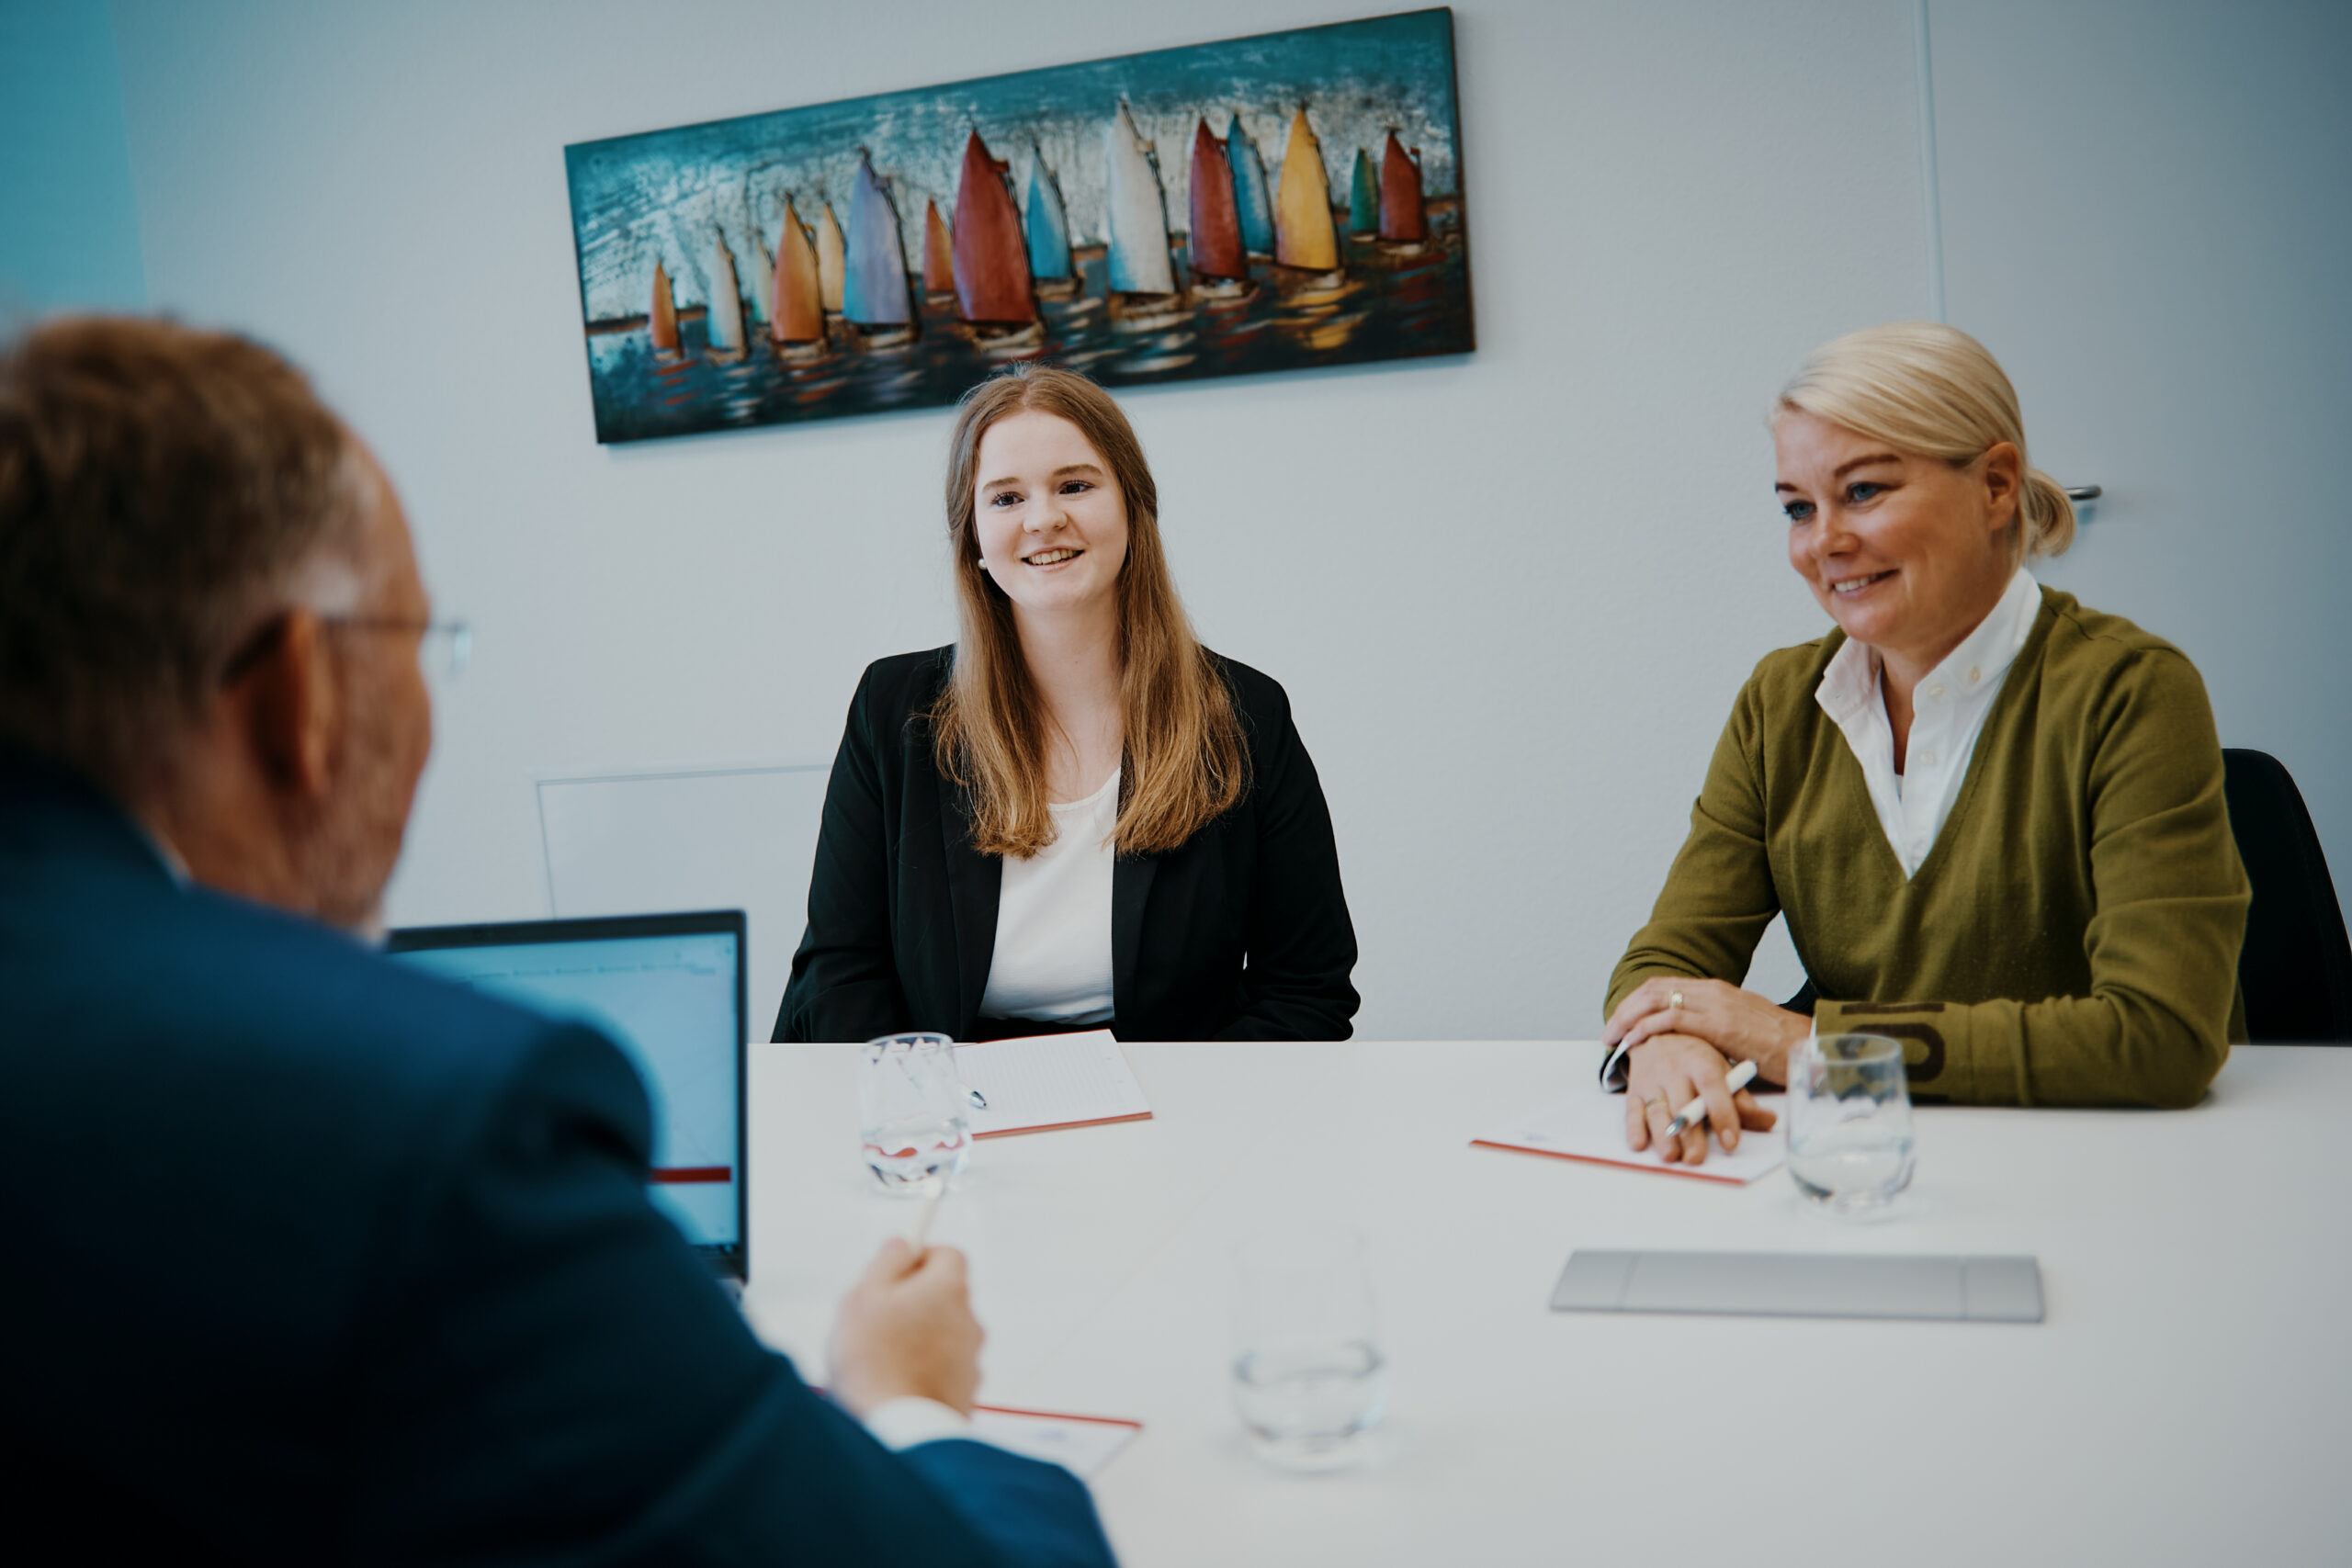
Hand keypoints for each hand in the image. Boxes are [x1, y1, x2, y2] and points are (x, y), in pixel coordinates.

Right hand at [826, 1239, 982, 1416]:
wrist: (899, 1428)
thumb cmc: (875, 1361)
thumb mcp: (864, 1295)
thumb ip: (888, 1261)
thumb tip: (903, 1243)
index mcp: (948, 1289)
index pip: (948, 1254)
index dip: (920, 1257)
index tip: (895, 1270)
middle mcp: (969, 1320)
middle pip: (945, 1296)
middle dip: (914, 1302)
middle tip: (877, 1318)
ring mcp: (970, 1359)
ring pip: (943, 1335)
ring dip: (919, 1339)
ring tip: (881, 1359)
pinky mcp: (965, 1393)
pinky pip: (943, 1370)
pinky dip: (924, 1371)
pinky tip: (895, 1385)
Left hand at [1604, 976, 1810, 1085]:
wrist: (1811, 1046)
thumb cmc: (1778, 1045)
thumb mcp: (1741, 1028)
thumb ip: (1715, 1027)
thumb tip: (1692, 1040)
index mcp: (1716, 990)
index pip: (1664, 986)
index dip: (1637, 1001)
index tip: (1620, 1019)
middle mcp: (1712, 991)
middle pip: (1653, 989)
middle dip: (1625, 1008)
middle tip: (1608, 1030)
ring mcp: (1716, 1005)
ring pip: (1657, 1000)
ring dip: (1628, 1018)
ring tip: (1612, 1038)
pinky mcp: (1721, 1024)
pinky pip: (1672, 1020)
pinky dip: (1646, 1029)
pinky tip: (1633, 1040)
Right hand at [1623, 1033, 1778, 1163]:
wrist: (1654, 1032)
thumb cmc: (1694, 1057)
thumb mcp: (1720, 1069)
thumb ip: (1742, 1098)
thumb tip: (1770, 1121)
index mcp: (1701, 1062)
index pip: (1712, 1087)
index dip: (1722, 1113)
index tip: (1730, 1141)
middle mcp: (1674, 1070)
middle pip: (1682, 1103)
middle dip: (1689, 1133)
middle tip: (1696, 1158)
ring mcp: (1651, 1081)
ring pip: (1656, 1109)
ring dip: (1662, 1134)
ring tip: (1671, 1156)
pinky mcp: (1634, 1090)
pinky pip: (1631, 1110)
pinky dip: (1633, 1128)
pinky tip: (1639, 1144)